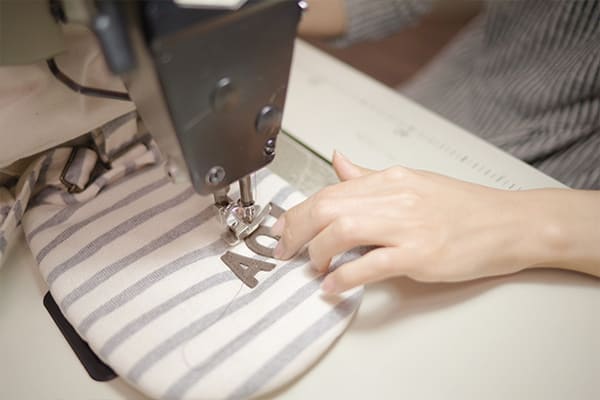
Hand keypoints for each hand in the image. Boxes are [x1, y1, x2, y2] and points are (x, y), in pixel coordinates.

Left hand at [271, 152, 552, 293]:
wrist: (509, 223)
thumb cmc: (463, 207)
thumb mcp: (412, 182)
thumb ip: (368, 177)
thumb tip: (337, 161)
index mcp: (390, 178)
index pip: (329, 191)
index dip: (297, 212)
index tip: (282, 229)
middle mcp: (394, 197)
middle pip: (326, 208)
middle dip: (295, 232)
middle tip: (284, 252)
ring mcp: (407, 225)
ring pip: (341, 231)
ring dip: (317, 253)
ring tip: (313, 268)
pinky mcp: (420, 254)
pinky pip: (370, 264)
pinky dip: (344, 277)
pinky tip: (333, 286)